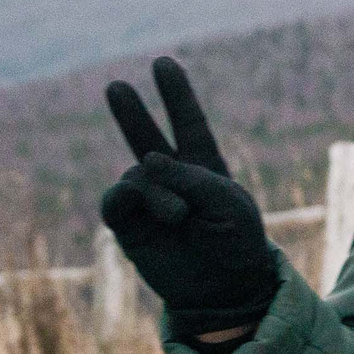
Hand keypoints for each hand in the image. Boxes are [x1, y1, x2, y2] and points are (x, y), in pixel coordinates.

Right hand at [100, 57, 279, 331]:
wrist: (226, 290)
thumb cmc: (237, 243)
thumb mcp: (228, 203)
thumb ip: (188, 177)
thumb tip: (144, 161)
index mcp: (204, 167)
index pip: (188, 123)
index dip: (176, 94)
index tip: (163, 62)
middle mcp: (172, 180)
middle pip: (147, 137)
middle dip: (132, 113)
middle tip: (115, 85)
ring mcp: (148, 202)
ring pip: (137, 174)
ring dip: (158, 191)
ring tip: (180, 215)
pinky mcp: (128, 226)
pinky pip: (116, 200)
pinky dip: (131, 199)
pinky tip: (156, 211)